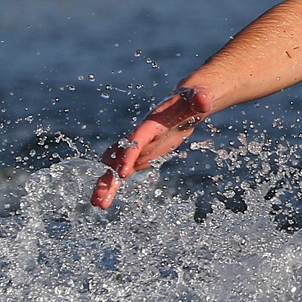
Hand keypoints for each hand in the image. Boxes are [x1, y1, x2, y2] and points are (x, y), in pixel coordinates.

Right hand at [92, 86, 214, 208]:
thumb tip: (202, 98)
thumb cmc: (193, 99)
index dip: (129, 155)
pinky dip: (116, 184)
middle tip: (99, 196)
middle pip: (119, 155)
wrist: (187, 99)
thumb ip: (200, 98)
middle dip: (109, 175)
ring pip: (117, 166)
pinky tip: (106, 200)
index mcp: (152, 124)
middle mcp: (140, 136)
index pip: (137, 140)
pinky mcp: (143, 154)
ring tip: (98, 204)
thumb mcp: (200, 97)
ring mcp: (140, 146)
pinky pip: (125, 170)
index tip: (122, 174)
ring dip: (107, 183)